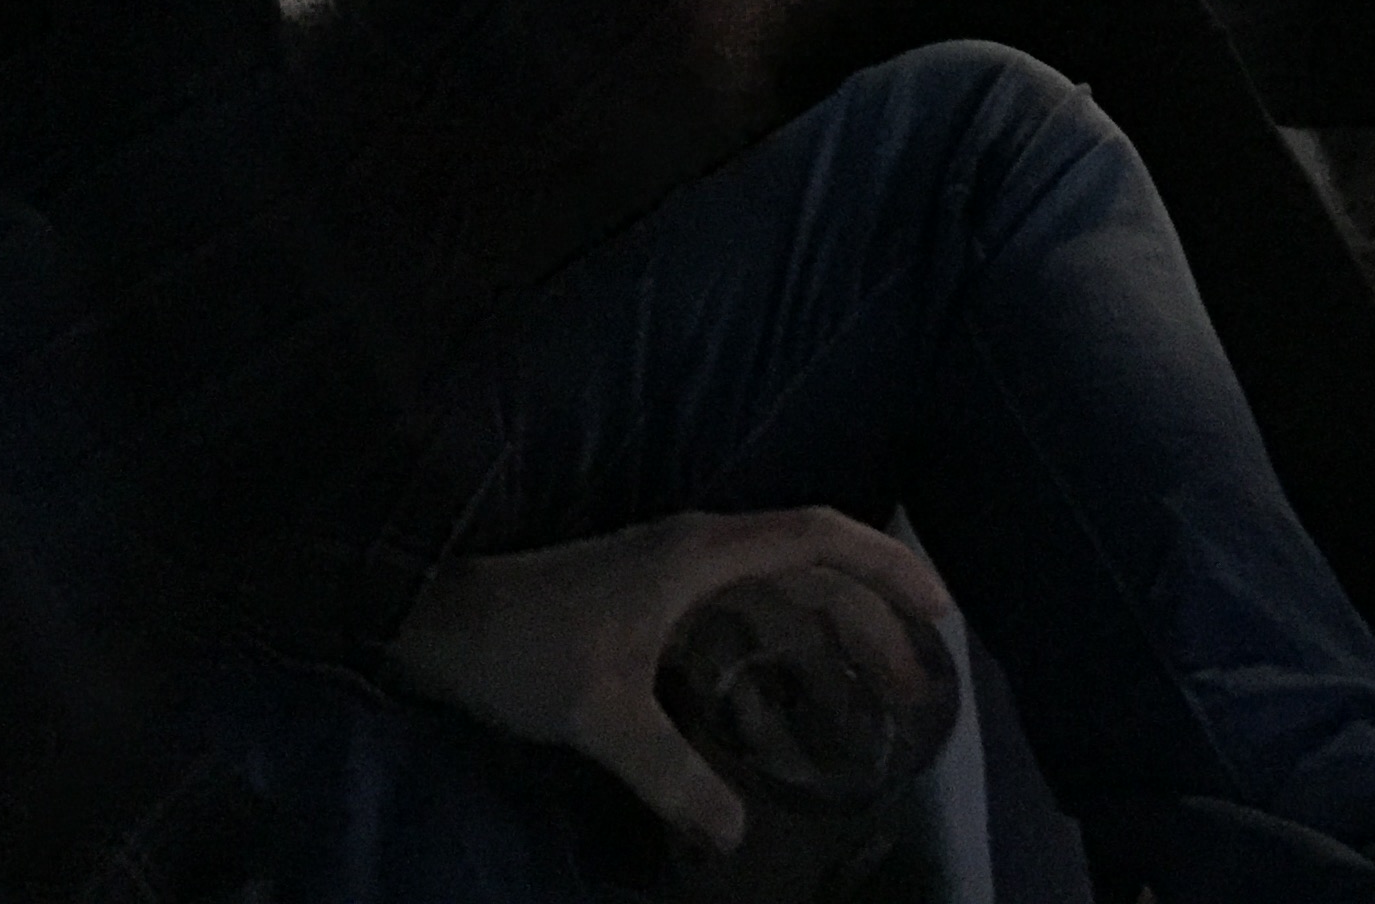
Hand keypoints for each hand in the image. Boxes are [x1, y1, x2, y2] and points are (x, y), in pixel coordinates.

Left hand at [388, 508, 953, 855]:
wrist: (438, 620)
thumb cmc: (524, 647)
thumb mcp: (599, 716)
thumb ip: (670, 774)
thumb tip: (734, 835)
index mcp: (703, 554)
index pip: (820, 538)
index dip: (887, 565)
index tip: (936, 609)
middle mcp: (702, 551)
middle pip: (813, 569)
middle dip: (872, 620)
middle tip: (915, 686)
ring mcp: (678, 573)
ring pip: (781, 592)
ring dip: (832, 635)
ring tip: (875, 694)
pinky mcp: (655, 600)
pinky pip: (746, 615)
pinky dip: (784, 650)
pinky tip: (790, 704)